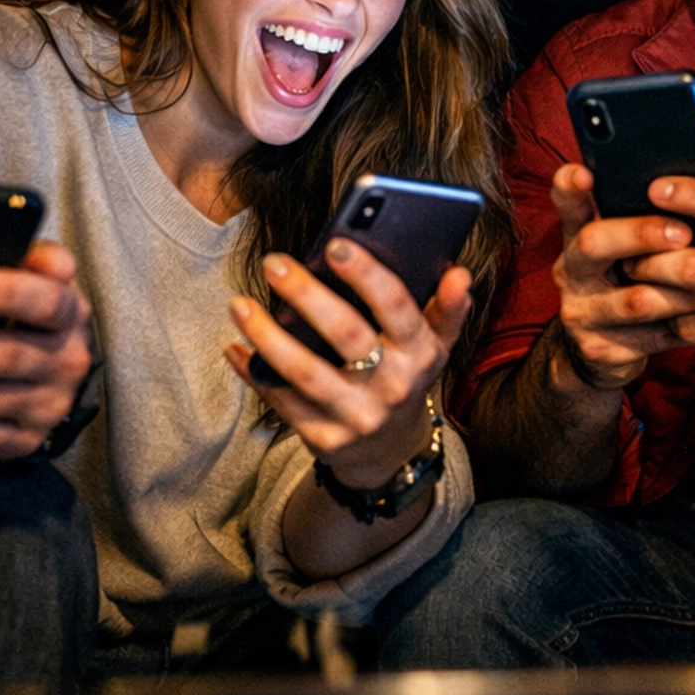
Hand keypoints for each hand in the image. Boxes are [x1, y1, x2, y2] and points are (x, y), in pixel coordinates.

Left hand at [0, 240, 93, 458]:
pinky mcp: (29, 440)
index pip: (47, 300)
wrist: (41, 370)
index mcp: (73, 312)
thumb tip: (21, 241)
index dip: (3, 291)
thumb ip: (27, 255)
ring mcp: (51, 405)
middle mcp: (70, 361)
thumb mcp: (29, 274)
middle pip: (8, 354)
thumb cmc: (17, 310)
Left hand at [229, 243, 463, 488]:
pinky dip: (255, 374)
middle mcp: (392, 387)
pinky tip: (234, 347)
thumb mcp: (433, 345)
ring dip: (267, 337)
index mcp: (420, 354)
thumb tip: (461, 274)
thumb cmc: (405, 375)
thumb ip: (447, 309)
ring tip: (238, 304)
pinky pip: (283, 404)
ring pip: (306, 373)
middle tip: (273, 263)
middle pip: (347, 335)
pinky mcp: (325, 441)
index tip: (336, 244)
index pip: (398, 308)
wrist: (390, 450)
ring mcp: (357, 418)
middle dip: (307, 295)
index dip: (368, 276)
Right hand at [548, 162, 694, 391]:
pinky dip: (683, 325)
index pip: (568, 203)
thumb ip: (648, 218)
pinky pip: (649, 336)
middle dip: (641, 234)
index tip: (583, 172)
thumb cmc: (633, 279)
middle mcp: (571, 269)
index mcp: (579, 234)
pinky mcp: (599, 348)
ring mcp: (581, 311)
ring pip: (633, 299)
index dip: (570, 188)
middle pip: (593, 243)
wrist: (608, 347)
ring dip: (680, 291)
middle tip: (684, 233)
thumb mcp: (630, 248)